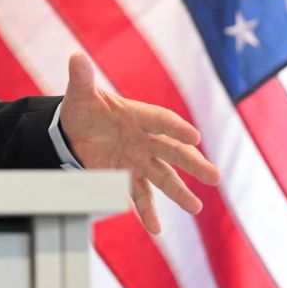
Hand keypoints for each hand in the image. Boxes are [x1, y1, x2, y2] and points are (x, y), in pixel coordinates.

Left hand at [59, 53, 219, 233]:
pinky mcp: (127, 178)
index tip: (195, 137)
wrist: (73, 132)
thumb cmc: (83, 109)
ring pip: (163, 177)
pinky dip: (148, 213)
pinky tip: (156, 229)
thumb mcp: (80, 95)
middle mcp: (144, 140)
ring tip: (196, 207)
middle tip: (214, 177)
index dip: (177, 128)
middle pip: (173, 152)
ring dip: (180, 192)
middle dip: (193, 164)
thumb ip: (81, 79)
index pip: (162, 121)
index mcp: (138, 116)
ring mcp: (139, 161)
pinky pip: (140, 197)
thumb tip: (77, 58)